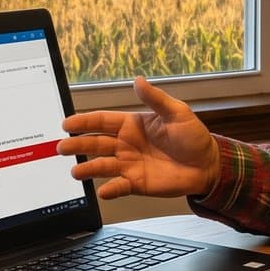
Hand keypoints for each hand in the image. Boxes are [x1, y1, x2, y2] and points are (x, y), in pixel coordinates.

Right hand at [58, 76, 219, 199]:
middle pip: (96, 143)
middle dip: (78, 145)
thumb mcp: (177, 113)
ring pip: (102, 166)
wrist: (207, 165)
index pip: (102, 121)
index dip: (84, 122)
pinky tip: (103, 191)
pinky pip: (119, 186)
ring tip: (76, 171)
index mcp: (132, 125)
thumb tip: (138, 80)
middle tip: (62, 147)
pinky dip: (110, 189)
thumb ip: (156, 99)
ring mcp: (129, 165)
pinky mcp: (137, 183)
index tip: (67, 123)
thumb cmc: (193, 137)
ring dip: (88, 169)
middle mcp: (126, 145)